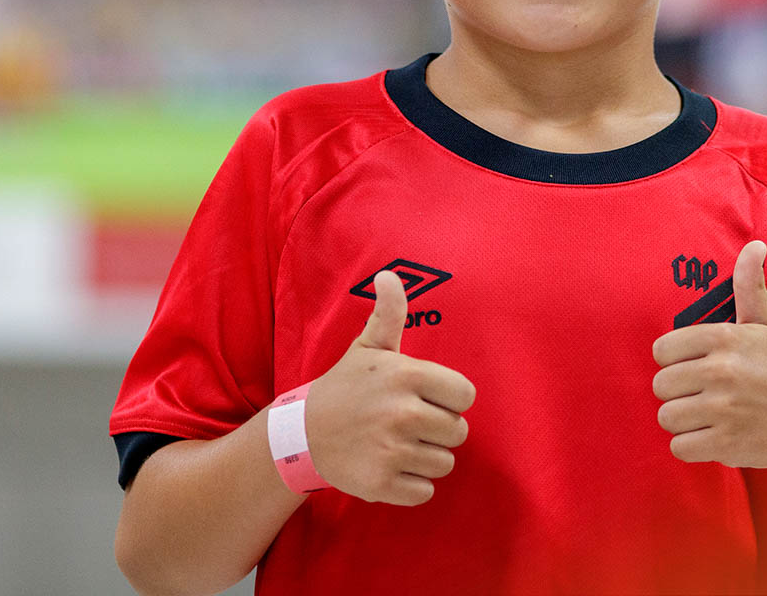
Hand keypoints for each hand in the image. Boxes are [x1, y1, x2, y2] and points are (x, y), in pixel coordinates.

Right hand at [303, 270, 475, 505]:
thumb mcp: (368, 348)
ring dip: (426, 458)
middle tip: (407, 423)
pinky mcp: (382, 484)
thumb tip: (389, 274)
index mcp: (406, 376)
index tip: (426, 397)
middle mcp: (402, 413)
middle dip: (438, 429)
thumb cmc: (346, 388)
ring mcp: (392, 451)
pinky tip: (390, 467)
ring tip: (398, 444)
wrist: (301, 434)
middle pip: (458, 432)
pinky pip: (425, 492)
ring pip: (445, 463)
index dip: (449, 399)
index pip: (466, 396)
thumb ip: (389, 313)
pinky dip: (412, 485)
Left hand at [651, 239, 766, 469]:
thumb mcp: (766, 326)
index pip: (661, 350)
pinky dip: (692, 446)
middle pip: (660, 385)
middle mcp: (722, 371)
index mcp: (725, 338)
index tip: (698, 368)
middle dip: (679, 393)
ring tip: (709, 417)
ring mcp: (724, 409)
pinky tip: (713, 437)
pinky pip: (679, 447)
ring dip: (684, 421)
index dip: (675, 362)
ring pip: (667, 417)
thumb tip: (755, 245)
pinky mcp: (726, 444)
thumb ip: (749, 286)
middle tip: (705, 395)